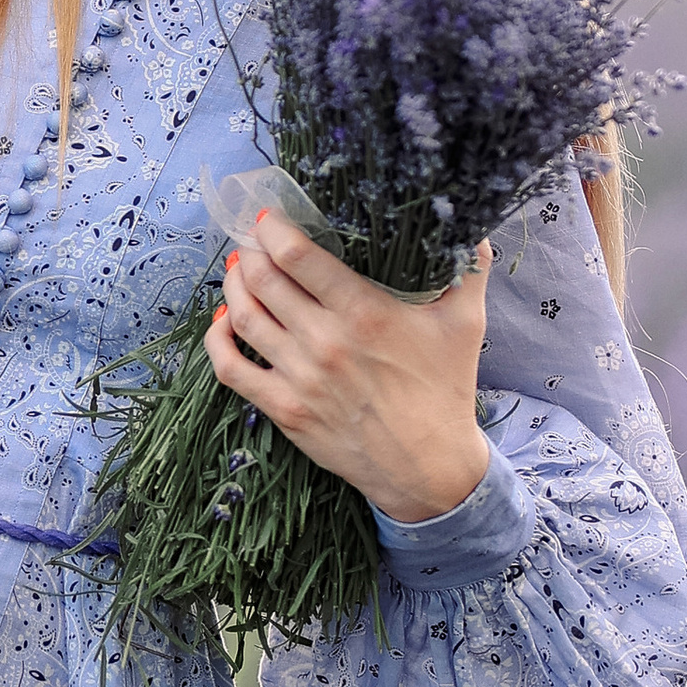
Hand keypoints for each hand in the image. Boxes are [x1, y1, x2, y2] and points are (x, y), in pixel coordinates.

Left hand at [208, 214, 491, 526]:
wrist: (431, 468)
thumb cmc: (446, 390)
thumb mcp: (466, 324)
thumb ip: (468, 269)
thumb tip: (470, 226)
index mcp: (364, 313)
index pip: (298, 256)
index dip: (273, 229)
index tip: (268, 218)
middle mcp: (325, 342)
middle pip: (263, 280)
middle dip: (251, 252)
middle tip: (252, 241)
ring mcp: (300, 377)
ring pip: (243, 316)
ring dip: (234, 286)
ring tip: (239, 270)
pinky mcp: (285, 410)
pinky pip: (231, 368)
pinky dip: (217, 340)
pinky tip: (222, 320)